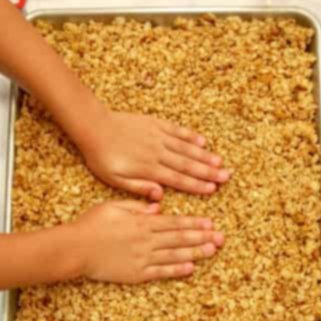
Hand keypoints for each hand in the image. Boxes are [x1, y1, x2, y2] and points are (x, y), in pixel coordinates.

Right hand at [68, 199, 223, 283]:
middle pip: (179, 238)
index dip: (193, 222)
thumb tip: (157, 206)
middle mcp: (146, 240)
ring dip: (196, 252)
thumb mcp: (112, 206)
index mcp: (141, 223)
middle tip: (220, 237)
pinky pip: (162, 272)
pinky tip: (191, 267)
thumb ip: (136, 205)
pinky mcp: (137, 274)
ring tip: (212, 250)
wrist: (76, 249)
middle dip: (202, 237)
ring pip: (175, 255)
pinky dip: (177, 270)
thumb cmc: (91, 224)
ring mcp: (143, 258)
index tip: (210, 222)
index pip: (173, 222)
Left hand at [75, 108, 231, 199]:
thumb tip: (160, 196)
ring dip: (203, 155)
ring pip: (185, 148)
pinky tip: (202, 141)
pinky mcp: (154, 123)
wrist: (93, 126)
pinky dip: (189, 136)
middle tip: (226, 177)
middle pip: (187, 164)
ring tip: (219, 162)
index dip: (197, 185)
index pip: (178, 180)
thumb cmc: (101, 156)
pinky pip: (176, 130)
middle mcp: (157, 152)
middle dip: (208, 172)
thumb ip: (139, 188)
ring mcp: (157, 136)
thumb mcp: (114, 179)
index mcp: (149, 169)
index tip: (213, 189)